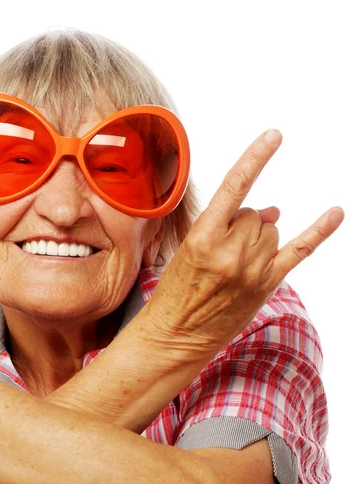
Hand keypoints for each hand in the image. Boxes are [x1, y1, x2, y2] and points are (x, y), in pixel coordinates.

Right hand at [147, 129, 343, 350]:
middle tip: (223, 250)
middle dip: (243, 224)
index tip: (273, 136)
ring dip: (258, 237)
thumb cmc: (177, 290)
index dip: (255, 158)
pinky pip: (300, 250)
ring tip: (235, 262)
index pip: (234, 187)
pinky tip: (335, 213)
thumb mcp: (189, 250)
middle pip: (254, 215)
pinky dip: (319, 231)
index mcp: (202, 238)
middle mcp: (230, 252)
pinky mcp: (266, 284)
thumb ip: (227, 226)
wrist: (177, 333)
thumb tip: (272, 211)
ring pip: (272, 230)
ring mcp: (251, 269)